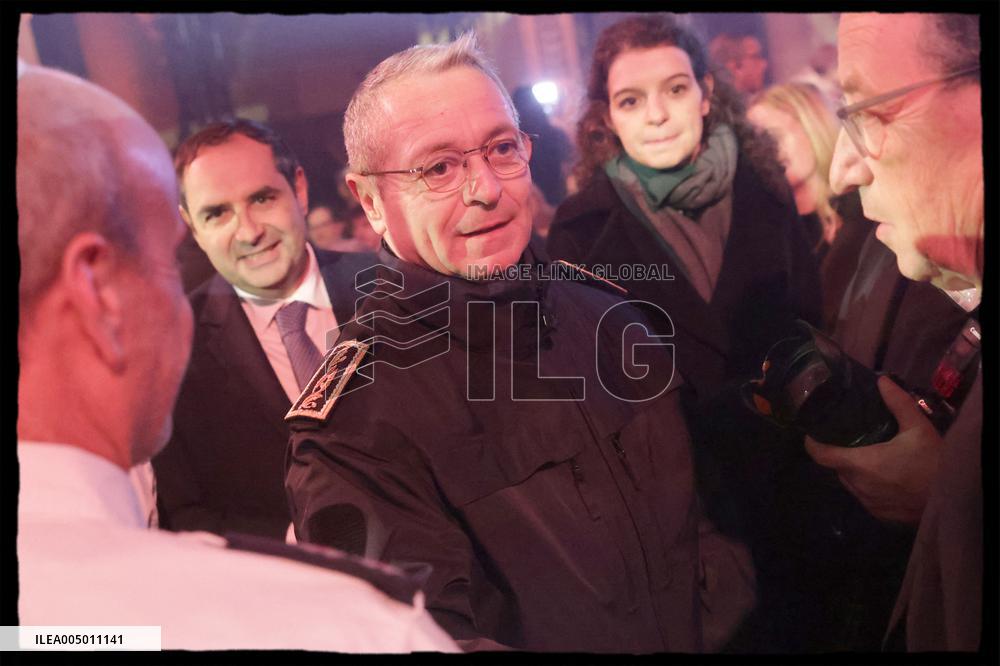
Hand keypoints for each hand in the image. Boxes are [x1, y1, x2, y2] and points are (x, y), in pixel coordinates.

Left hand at [804, 375, 942, 523]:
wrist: (955, 499)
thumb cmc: (934, 462)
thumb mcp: (918, 428)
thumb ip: (898, 403)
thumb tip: (882, 380)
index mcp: (861, 464)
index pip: (820, 455)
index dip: (812, 443)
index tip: (815, 431)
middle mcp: (858, 486)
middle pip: (836, 467)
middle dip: (840, 452)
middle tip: (851, 437)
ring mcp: (868, 503)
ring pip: (849, 483)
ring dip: (855, 470)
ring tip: (870, 454)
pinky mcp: (880, 514)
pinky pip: (864, 496)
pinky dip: (868, 485)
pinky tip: (885, 475)